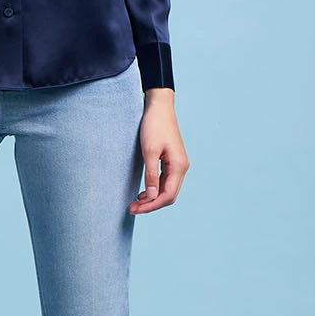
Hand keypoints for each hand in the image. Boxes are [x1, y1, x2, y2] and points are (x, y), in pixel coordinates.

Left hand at [130, 91, 188, 213]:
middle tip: (132, 208)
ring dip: (153, 198)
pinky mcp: (172, 160)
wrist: (159, 106)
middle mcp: (182, 167)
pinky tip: (143, 192)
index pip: (168, 195)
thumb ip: (151, 175)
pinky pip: (165, 181)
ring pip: (167, 189)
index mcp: (179, 166)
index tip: (135, 209)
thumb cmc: (154, 125)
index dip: (152, 205)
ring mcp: (178, 164)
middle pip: (169, 195)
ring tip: (135, 203)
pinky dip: (155, 189)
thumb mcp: (149, 151)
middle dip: (151, 204)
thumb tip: (151, 196)